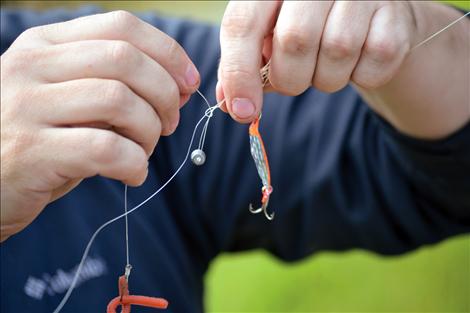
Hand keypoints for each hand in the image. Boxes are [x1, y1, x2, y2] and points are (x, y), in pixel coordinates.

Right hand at [0, 11, 199, 241]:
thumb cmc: (38, 139)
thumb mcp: (68, 99)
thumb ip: (113, 85)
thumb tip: (179, 85)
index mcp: (45, 44)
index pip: (121, 27)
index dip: (168, 52)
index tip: (188, 82)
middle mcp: (32, 65)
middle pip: (126, 59)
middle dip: (165, 93)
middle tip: (169, 124)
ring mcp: (26, 106)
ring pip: (119, 101)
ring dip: (149, 130)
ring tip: (144, 151)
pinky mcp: (30, 151)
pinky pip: (106, 149)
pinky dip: (134, 164)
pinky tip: (131, 175)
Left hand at [218, 1, 415, 122]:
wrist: (370, 14)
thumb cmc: (309, 26)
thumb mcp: (269, 37)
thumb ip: (245, 65)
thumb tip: (230, 103)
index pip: (243, 24)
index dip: (239, 73)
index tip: (242, 111)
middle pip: (294, 41)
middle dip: (290, 78)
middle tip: (295, 79)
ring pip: (337, 54)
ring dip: (326, 79)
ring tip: (327, 64)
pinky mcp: (396, 14)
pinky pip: (372, 67)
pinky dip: (361, 78)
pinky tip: (357, 61)